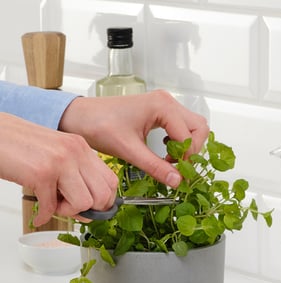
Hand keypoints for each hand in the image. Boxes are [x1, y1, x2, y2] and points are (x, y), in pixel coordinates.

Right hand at [0, 112, 117, 225]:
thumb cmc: (18, 145)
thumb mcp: (56, 153)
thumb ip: (75, 174)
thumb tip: (90, 206)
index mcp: (81, 147)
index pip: (111, 182)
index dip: (104, 201)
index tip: (91, 208)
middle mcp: (75, 152)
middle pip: (103, 195)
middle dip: (88, 210)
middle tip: (70, 208)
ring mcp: (60, 162)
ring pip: (84, 203)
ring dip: (68, 212)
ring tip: (52, 204)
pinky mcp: (41, 173)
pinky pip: (52, 207)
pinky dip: (44, 216)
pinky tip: (38, 215)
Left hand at [58, 90, 209, 187]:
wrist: (80, 117)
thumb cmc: (99, 125)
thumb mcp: (129, 150)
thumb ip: (156, 167)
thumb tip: (177, 181)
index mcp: (161, 106)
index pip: (189, 136)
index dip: (186, 158)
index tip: (177, 174)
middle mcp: (166, 102)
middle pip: (199, 127)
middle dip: (192, 149)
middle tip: (177, 165)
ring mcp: (164, 105)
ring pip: (193, 127)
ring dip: (187, 145)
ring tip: (170, 159)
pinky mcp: (160, 111)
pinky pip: (182, 126)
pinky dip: (179, 141)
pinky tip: (164, 150)